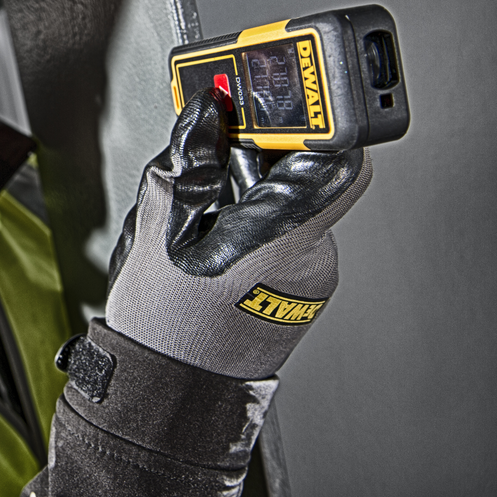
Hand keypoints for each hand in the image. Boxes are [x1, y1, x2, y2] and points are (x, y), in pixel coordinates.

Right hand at [105, 89, 371, 378]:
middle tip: (218, 164)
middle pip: (310, 177)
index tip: (279, 102)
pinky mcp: (305, 292)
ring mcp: (313, 280)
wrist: (168, 394)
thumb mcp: (158, 228)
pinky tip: (218, 246)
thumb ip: (188, 160)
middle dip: (262, 160)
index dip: (312, 122)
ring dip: (257, 196)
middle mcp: (312, 261)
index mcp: (280, 241)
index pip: (338, 157)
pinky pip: (291, 236)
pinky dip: (259, 227)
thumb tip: (205, 111)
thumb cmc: (162, 327)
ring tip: (208, 219)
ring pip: (298, 206)